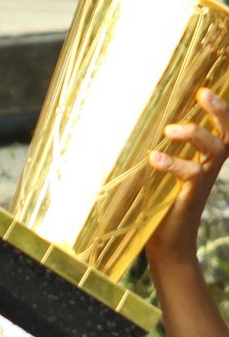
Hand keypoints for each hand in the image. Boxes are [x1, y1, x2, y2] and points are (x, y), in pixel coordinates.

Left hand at [146, 87, 228, 269]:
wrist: (167, 248)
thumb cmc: (156, 211)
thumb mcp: (154, 179)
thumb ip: (149, 158)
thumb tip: (117, 136)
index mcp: (203, 161)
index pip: (220, 129)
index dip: (219, 109)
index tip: (204, 89)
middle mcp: (208, 168)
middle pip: (228, 133)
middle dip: (221, 111)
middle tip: (204, 93)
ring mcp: (202, 183)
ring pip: (214, 150)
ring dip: (195, 135)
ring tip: (169, 130)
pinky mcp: (190, 197)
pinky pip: (191, 175)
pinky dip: (173, 163)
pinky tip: (154, 157)